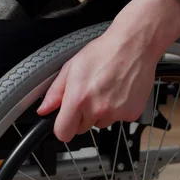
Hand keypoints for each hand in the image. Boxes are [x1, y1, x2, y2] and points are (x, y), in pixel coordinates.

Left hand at [36, 0, 179, 141]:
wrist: (134, 45)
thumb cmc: (104, 52)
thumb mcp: (71, 67)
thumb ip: (55, 92)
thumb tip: (44, 110)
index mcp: (78, 99)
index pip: (63, 133)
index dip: (62, 127)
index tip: (65, 121)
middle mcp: (97, 109)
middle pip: (82, 128)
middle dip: (82, 116)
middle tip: (89, 94)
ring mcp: (116, 113)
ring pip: (101, 123)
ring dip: (101, 112)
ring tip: (106, 89)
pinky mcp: (132, 114)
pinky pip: (119, 119)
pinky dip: (118, 109)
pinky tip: (119, 91)